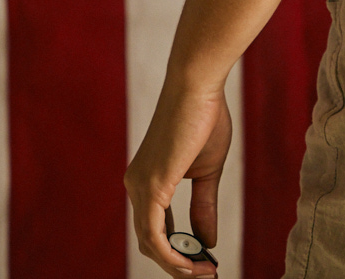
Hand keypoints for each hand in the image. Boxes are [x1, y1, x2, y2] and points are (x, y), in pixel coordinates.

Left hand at [125, 83, 231, 275]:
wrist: (198, 85)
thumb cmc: (204, 118)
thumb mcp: (207, 171)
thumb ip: (204, 206)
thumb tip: (208, 241)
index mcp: (146, 179)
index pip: (154, 229)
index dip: (177, 251)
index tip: (203, 262)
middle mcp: (136, 185)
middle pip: (149, 242)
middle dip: (178, 264)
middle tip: (206, 274)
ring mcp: (140, 186)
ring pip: (151, 244)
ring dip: (178, 265)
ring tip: (205, 271)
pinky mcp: (151, 185)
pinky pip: (155, 236)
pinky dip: (172, 256)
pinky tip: (192, 263)